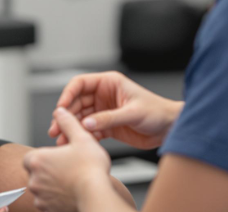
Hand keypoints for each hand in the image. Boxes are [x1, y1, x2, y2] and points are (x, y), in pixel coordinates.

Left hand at [25, 108, 111, 211]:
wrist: (96, 196)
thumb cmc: (90, 169)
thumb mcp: (81, 137)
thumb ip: (68, 122)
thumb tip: (60, 111)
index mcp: (37, 160)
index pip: (30, 157)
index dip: (44, 157)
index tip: (57, 158)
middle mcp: (34, 180)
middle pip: (36, 173)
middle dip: (48, 171)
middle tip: (67, 169)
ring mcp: (40, 197)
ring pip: (42, 189)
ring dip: (52, 186)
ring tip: (71, 181)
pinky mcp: (48, 210)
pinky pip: (48, 203)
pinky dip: (57, 199)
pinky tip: (71, 193)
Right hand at [48, 71, 180, 149]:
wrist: (170, 128)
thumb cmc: (157, 112)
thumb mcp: (132, 113)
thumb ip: (109, 118)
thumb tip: (87, 123)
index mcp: (109, 83)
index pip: (80, 84)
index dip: (68, 94)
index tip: (61, 108)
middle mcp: (104, 95)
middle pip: (77, 102)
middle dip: (66, 115)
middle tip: (57, 128)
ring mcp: (104, 111)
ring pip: (81, 118)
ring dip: (72, 128)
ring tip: (62, 140)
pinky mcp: (108, 126)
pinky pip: (90, 131)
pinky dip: (83, 137)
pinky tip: (77, 144)